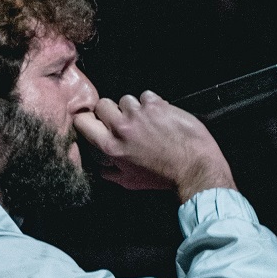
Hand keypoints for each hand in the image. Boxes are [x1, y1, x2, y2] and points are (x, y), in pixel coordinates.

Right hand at [73, 90, 235, 201]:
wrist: (193, 168)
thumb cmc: (163, 176)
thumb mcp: (130, 182)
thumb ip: (110, 173)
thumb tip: (100, 167)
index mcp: (110, 146)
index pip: (82, 121)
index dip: (88, 118)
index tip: (95, 121)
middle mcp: (122, 127)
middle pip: (102, 104)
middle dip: (111, 110)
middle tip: (124, 121)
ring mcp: (139, 113)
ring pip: (126, 99)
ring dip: (134, 108)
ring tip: (147, 121)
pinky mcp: (157, 104)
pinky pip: (146, 96)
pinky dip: (152, 104)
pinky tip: (160, 117)